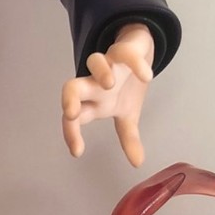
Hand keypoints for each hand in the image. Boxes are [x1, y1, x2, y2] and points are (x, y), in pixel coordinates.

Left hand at [60, 23, 154, 166]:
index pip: (75, 118)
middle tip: (71, 114)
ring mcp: (108, 65)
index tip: (77, 152)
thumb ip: (129, 139)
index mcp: (93, 103)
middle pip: (72, 88)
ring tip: (110, 84)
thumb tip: (138, 164)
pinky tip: (145, 75)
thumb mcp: (128, 114)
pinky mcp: (124, 50)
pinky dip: (135, 63)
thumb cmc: (125, 86)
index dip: (72, 133)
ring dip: (100, 72)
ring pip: (94, 62)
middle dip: (69, 100)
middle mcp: (95, 85)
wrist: (137, 51)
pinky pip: (126, 53)